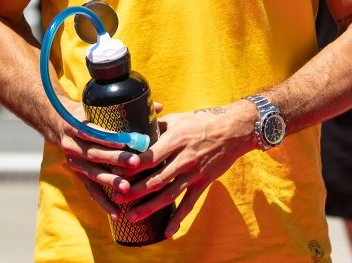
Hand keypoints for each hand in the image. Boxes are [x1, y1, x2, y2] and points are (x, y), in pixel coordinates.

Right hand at [59, 101, 160, 216]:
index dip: (108, 137)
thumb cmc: (87, 114)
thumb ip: (129, 108)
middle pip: (95, 154)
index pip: (92, 131)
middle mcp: (73, 146)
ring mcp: (74, 163)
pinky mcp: (78, 175)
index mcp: (77, 126)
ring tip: (127, 189)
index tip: (125, 140)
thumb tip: (160, 106)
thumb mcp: (99, 107)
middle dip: (115, 159)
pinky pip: (91, 191)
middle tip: (135, 163)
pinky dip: (104, 202)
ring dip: (110, 182)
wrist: (57, 123)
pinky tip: (117, 212)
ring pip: (93, 174)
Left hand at [113, 101, 257, 237]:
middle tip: (117, 198)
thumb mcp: (179, 118)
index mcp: (175, 140)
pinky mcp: (204, 182)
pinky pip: (189, 203)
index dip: (132, 167)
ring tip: (133, 216)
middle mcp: (184, 158)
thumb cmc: (203, 121)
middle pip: (155, 179)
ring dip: (150, 206)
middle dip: (134, 191)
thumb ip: (157, 127)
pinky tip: (168, 232)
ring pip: (169, 194)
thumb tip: (136, 131)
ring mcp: (194, 172)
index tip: (116, 173)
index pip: (149, 157)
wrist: (235, 129)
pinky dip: (179, 218)